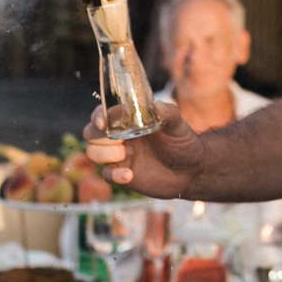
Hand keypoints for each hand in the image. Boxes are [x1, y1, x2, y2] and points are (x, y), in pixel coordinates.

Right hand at [81, 101, 199, 194]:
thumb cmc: (183, 143)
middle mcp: (119, 136)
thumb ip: (168, 114)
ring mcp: (119, 156)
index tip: (104, 122)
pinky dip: (114, 175)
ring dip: (105, 154)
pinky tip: (129, 175)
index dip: (99, 116)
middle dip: (98, 137)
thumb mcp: (178, 126)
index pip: (103, 114)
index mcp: (128, 120)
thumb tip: (156, 105)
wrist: (191, 171)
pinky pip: (106, 175)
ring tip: (129, 155)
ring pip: (93, 153)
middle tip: (119, 142)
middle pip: (90, 133)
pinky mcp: (122, 175)